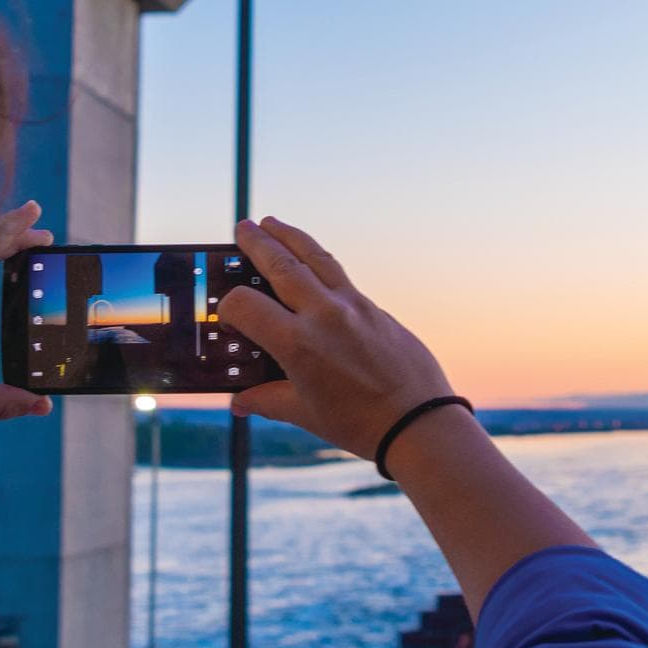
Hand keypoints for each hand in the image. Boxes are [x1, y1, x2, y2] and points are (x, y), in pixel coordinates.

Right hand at [218, 218, 454, 456]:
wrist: (418, 421)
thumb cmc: (360, 424)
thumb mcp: (304, 414)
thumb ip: (267, 400)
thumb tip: (240, 401)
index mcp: (297, 344)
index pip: (245, 305)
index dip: (229, 307)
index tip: (228, 313)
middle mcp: (323, 315)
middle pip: (280, 264)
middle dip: (256, 243)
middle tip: (242, 226)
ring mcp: (352, 306)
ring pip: (315, 257)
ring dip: (290, 237)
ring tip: (272, 223)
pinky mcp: (374, 307)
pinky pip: (339, 274)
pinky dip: (318, 260)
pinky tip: (310, 259)